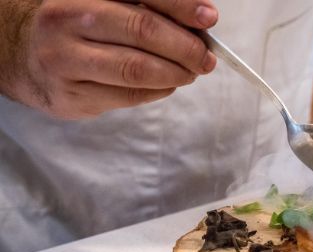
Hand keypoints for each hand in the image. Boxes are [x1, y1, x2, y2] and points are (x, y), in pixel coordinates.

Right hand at [6, 0, 218, 118]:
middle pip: (142, 32)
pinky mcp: (71, 97)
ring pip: (137, 70)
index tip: (209, 18)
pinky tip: (166, 84)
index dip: (181, 7)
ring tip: (190, 72)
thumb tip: (199, 20)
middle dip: (186, 47)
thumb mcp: (104, 4)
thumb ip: (147, 8)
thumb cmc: (75, 27)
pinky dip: (158, 91)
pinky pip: (128, 96)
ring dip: (176, 73)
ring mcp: (65, 62)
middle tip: (206, 57)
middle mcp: (67, 23)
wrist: (20, 55)